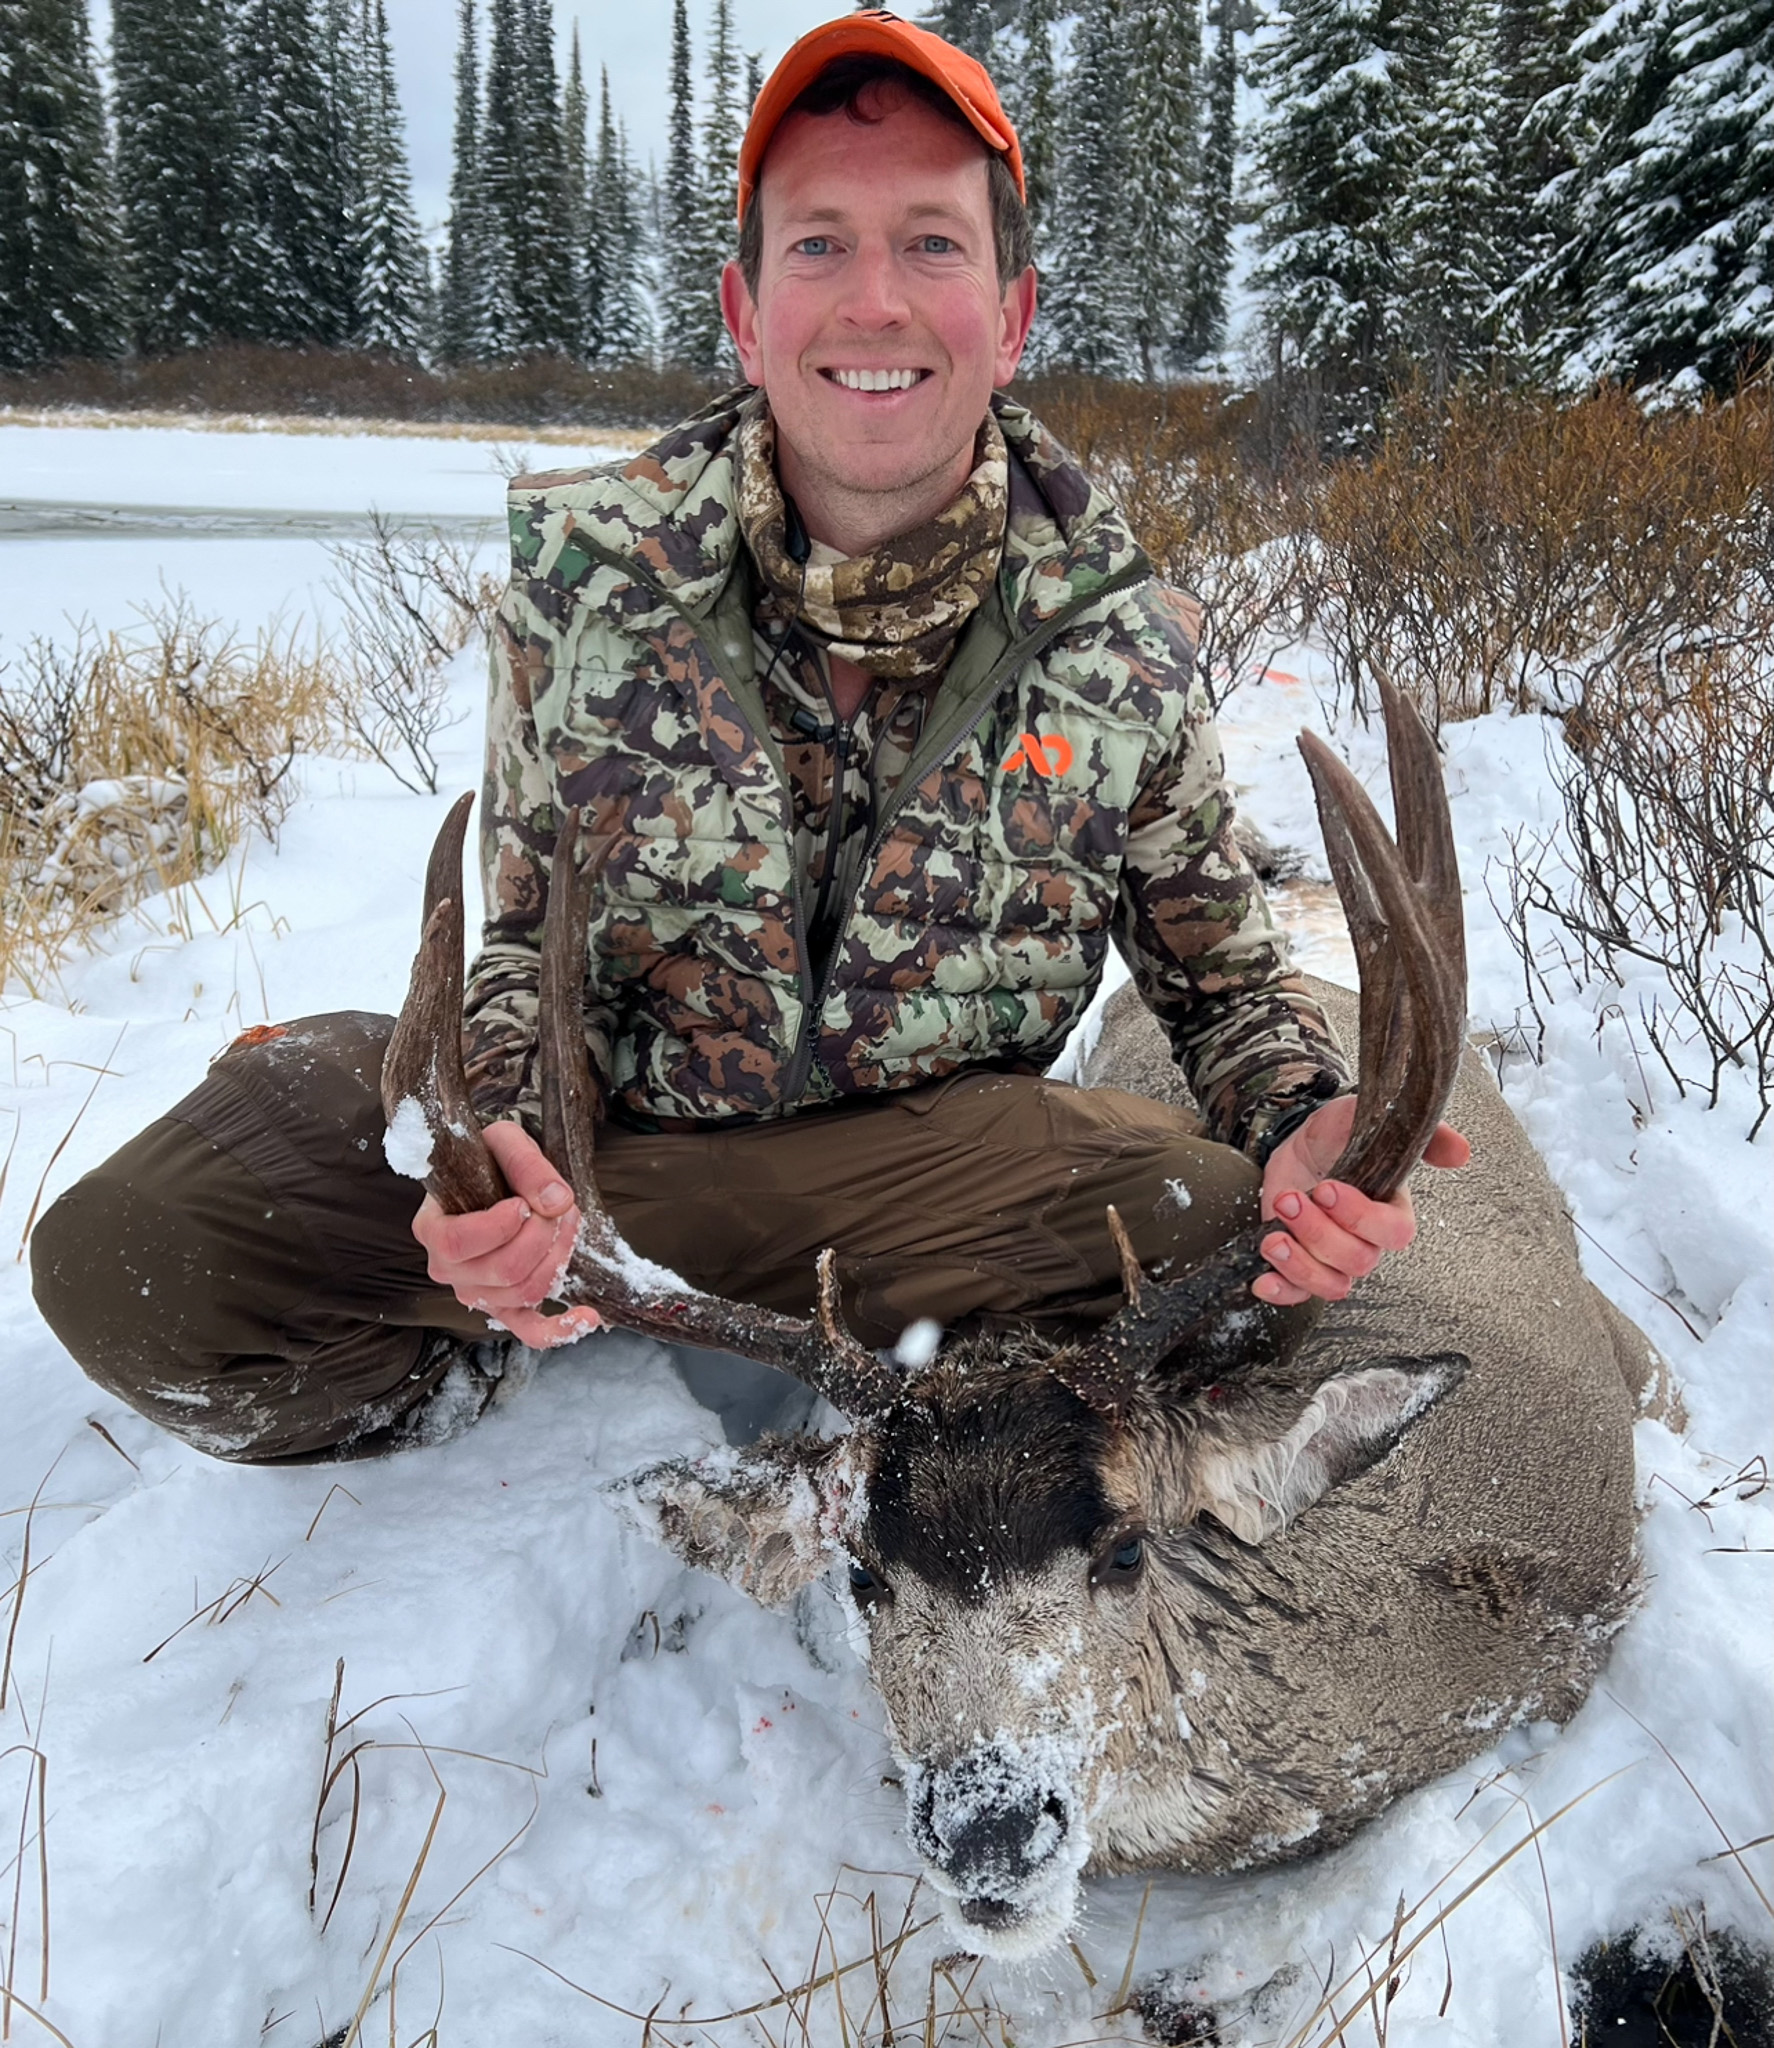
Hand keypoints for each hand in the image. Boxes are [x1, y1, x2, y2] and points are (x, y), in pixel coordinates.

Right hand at [410, 1121, 602, 1348]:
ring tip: (566, 1222)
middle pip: (503, 1270)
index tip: (521, 1203)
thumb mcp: (504, 1142)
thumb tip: (555, 1201)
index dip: (497, 1227)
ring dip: (558, 1256)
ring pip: (525, 1292)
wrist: (495, 1175)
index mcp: (432, 1229)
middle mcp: (448, 1269)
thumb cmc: (490, 1160)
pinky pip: (529, 1329)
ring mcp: (476, 1292)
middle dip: (542, 1235)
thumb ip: (525, 1163)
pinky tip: (587, 1317)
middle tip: (556, 1206)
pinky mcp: (506, 1306)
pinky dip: (559, 1329)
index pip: (457, 1243)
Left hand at [1253, 1097, 1470, 1306]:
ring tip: (1273, 1237)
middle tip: (1291, 1201)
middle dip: (1318, 1232)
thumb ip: (1421, 1136)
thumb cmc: (1341, 1133)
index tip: (1327, 1188)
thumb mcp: (1373, 1119)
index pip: (1394, 1234)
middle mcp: (1366, 1240)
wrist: (1301, 1140)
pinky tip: (1262, 1278)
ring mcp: (1332, 1256)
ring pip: (1331, 1285)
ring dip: (1299, 1264)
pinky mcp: (1302, 1263)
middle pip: (1356, 1261)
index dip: (1360, 1218)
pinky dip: (1281, 1292)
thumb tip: (1461, 1151)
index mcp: (1392, 1211)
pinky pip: (1298, 1295)